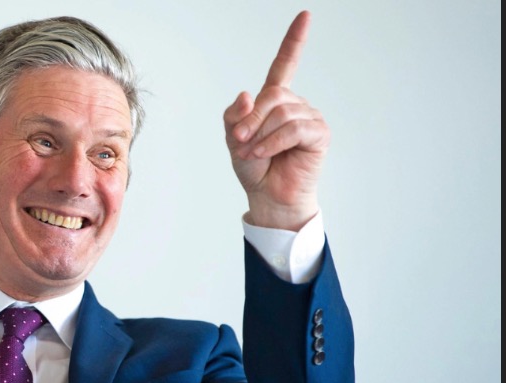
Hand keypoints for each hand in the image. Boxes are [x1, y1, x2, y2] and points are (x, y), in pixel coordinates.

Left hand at [223, 11, 329, 230]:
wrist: (267, 196)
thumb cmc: (253, 166)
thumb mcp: (232, 138)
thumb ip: (234, 115)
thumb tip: (247, 95)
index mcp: (274, 100)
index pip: (285, 64)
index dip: (294, 41)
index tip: (305, 16)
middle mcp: (294, 105)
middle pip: (272, 95)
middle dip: (251, 119)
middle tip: (239, 141)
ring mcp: (309, 118)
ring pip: (281, 112)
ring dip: (260, 135)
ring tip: (252, 153)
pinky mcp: (319, 134)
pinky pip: (293, 128)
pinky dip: (273, 142)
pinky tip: (265, 153)